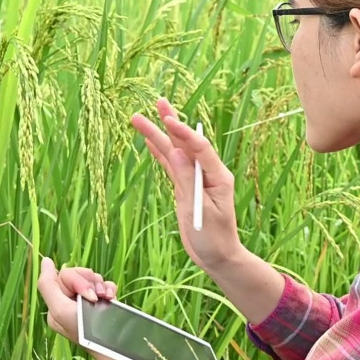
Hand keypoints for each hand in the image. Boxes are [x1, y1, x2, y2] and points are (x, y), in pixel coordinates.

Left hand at [35, 257, 116, 344]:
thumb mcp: (59, 309)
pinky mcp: (102, 302)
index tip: (87, 294)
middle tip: (96, 296)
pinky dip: (109, 288)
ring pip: (91, 278)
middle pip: (77, 275)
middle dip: (89, 281)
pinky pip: (104, 284)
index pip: (63, 277)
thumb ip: (47, 285)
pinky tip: (111, 297)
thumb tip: (45, 260)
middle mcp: (70, 303)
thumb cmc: (85, 330)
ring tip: (105, 298)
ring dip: (101, 285)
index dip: (76, 280)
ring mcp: (87, 302)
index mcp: (57, 305)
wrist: (114, 344)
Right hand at [130, 98, 243, 271]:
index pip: (199, 148)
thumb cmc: (214, 238)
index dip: (183, 132)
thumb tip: (174, 152)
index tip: (167, 119)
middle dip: (170, 123)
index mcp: (218, 176)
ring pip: (175, 153)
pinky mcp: (185, 188)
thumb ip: (186, 180)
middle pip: (186, 144)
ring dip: (159, 136)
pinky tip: (149, 141)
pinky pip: (170, 167)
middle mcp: (207, 173)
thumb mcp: (199, 210)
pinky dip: (159, 154)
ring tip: (141, 118)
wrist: (218, 257)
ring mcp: (196, 179)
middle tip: (158, 102)